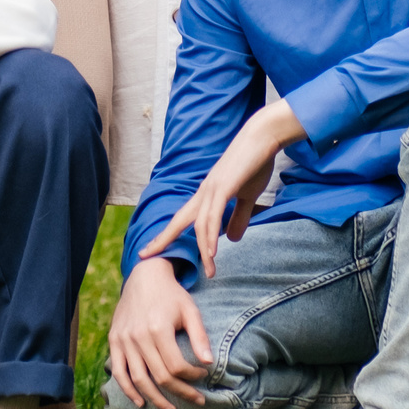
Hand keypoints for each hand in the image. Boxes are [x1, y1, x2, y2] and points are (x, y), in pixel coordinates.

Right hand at [106, 256, 210, 408]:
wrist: (144, 276)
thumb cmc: (172, 295)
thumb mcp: (190, 310)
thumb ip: (200, 337)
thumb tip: (209, 363)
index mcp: (158, 329)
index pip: (176, 366)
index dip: (192, 377)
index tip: (203, 376)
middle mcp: (138, 336)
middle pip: (160, 377)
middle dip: (180, 393)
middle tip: (197, 401)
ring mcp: (124, 340)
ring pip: (139, 379)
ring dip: (155, 399)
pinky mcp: (114, 340)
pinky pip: (119, 372)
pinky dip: (128, 390)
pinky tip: (141, 402)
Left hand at [137, 99, 302, 278]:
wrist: (263, 137)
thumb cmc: (255, 163)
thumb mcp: (248, 197)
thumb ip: (239, 217)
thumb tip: (233, 240)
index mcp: (206, 195)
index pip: (182, 219)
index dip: (166, 234)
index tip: (151, 249)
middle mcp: (203, 193)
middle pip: (178, 221)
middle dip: (162, 240)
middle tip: (145, 257)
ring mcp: (212, 189)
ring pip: (199, 225)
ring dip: (204, 250)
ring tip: (210, 272)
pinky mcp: (224, 186)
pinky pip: (213, 215)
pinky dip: (211, 235)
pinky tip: (211, 251)